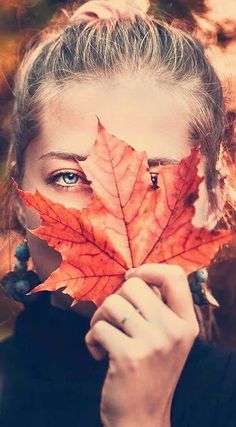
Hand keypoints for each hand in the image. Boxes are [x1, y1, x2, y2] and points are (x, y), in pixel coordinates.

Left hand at [85, 264, 198, 426]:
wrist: (141, 417)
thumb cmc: (149, 372)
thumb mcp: (168, 339)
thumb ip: (159, 308)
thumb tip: (133, 275)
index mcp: (186, 322)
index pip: (174, 276)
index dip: (149, 269)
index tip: (131, 278)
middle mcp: (174, 330)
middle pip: (133, 285)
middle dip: (115, 299)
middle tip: (114, 320)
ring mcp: (153, 343)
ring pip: (111, 304)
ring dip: (99, 318)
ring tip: (104, 336)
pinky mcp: (129, 357)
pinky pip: (98, 328)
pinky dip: (91, 339)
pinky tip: (98, 354)